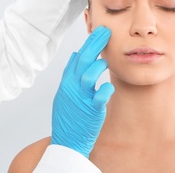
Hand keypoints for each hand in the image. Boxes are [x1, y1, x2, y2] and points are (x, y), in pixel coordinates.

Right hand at [51, 26, 113, 157]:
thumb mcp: (64, 93)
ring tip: (106, 61)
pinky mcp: (91, 111)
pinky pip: (99, 97)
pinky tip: (109, 86)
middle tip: (106, 32)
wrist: (66, 142)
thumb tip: (76, 53)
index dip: (89, 43)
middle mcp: (72, 88)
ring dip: (98, 66)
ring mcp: (81, 99)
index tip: (100, 32)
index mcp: (67, 82)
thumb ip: (70, 73)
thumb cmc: (68, 116)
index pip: (78, 57)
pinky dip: (105, 90)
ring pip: (88, 76)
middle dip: (95, 44)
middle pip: (83, 61)